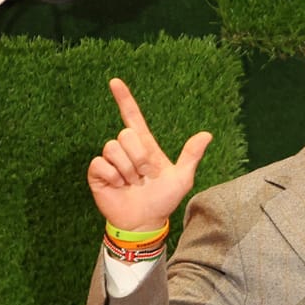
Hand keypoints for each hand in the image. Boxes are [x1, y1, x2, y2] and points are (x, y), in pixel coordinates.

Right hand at [87, 77, 213, 231]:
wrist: (145, 222)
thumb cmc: (163, 200)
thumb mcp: (182, 178)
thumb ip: (191, 156)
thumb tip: (207, 134)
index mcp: (145, 145)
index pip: (132, 117)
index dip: (124, 99)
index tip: (115, 82)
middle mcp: (126, 150)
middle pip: (126, 134)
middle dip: (139, 157)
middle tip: (145, 176)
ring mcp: (110, 161)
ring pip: (113, 148)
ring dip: (127, 170)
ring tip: (132, 183)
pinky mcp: (97, 173)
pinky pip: (100, 164)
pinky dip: (113, 177)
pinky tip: (119, 186)